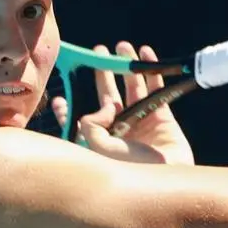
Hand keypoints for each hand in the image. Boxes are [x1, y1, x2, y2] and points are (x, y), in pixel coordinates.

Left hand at [52, 42, 194, 165]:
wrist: (167, 180)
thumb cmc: (130, 171)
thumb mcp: (99, 149)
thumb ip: (90, 125)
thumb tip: (100, 108)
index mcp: (100, 141)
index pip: (80, 122)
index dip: (69, 109)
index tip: (59, 96)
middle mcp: (120, 131)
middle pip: (108, 97)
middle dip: (102, 74)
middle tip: (99, 51)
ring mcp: (142, 123)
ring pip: (132, 89)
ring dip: (128, 67)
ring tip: (123, 47)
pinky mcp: (162, 118)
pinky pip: (156, 90)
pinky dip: (152, 71)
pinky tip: (146, 53)